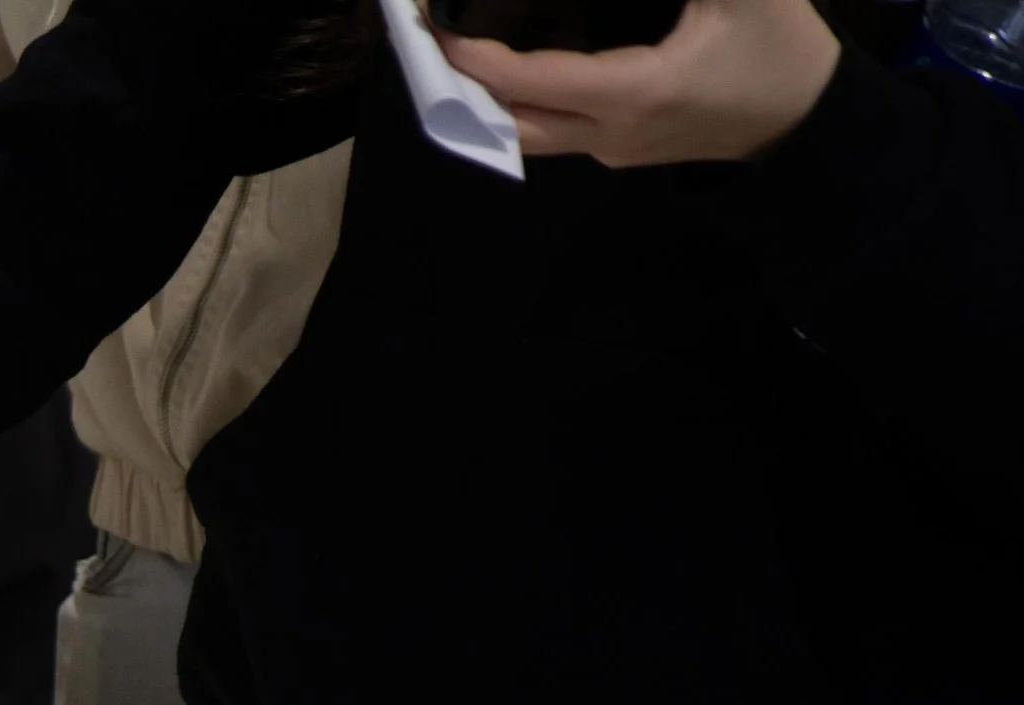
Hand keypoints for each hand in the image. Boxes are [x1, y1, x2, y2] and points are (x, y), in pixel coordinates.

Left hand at [439, 0, 840, 167]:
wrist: (809, 124)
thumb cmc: (779, 50)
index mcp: (632, 94)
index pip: (528, 83)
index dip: (474, 56)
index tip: (434, 23)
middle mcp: (606, 136)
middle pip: (505, 122)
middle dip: (458, 84)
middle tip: (425, 35)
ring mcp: (608, 150)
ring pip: (522, 132)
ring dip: (481, 95)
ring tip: (451, 46)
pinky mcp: (616, 149)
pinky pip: (549, 128)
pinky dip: (515, 98)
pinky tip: (500, 59)